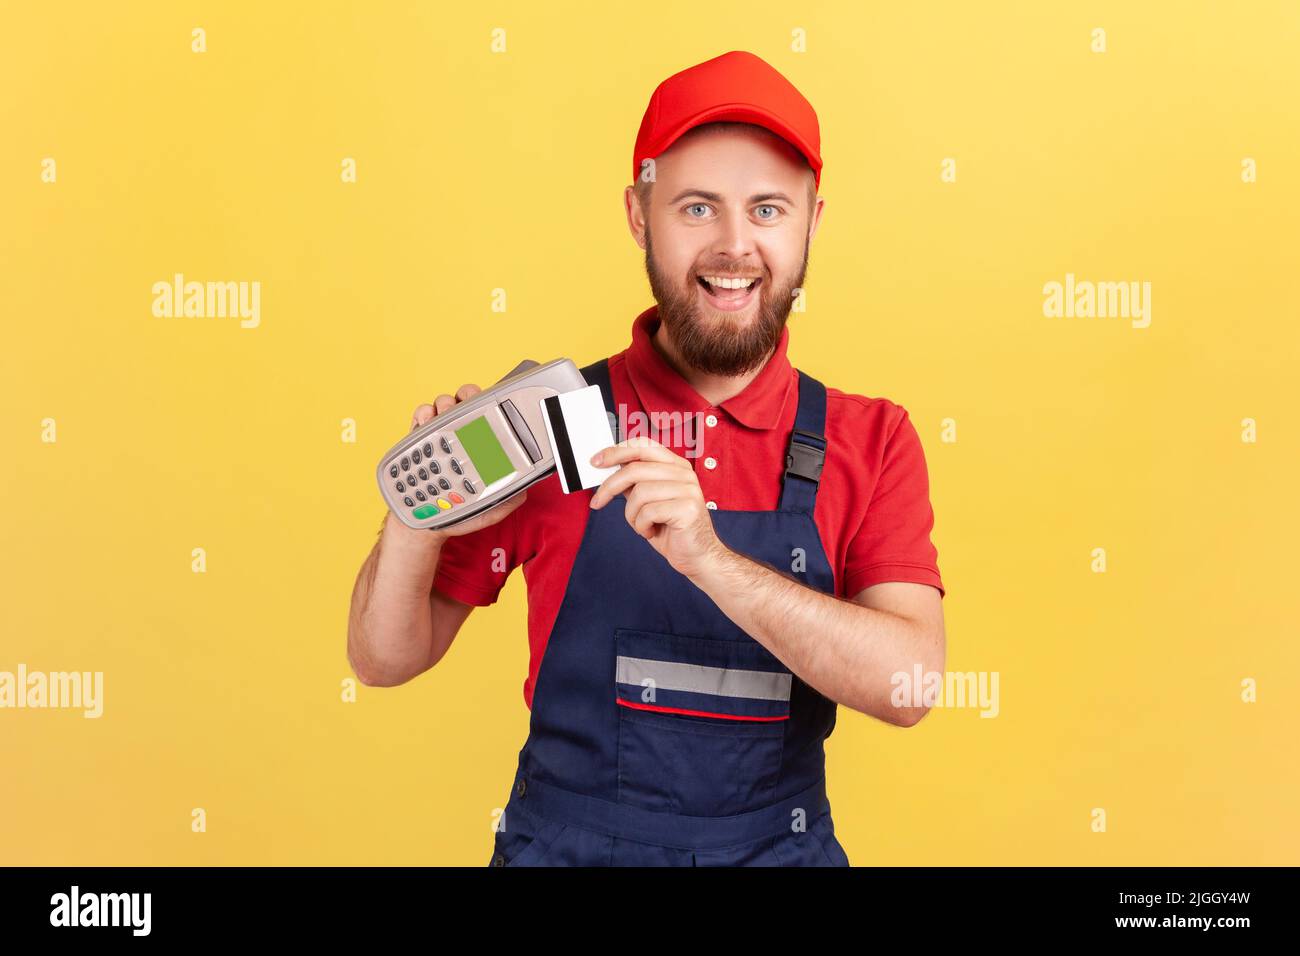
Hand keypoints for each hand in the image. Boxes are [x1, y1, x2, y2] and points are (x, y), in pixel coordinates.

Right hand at [401, 384, 526, 539]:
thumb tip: (524, 492)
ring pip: (444, 401)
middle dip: (468, 395)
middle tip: (466, 410)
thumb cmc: (459, 513)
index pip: (490, 415)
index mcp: (481, 444)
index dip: (492, 404)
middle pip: (467, 399)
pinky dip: (424, 412)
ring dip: (445, 405)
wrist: (423, 521)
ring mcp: (439, 432)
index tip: (492, 405)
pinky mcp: (419, 435)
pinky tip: (426, 424)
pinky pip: (422, 412)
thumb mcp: (488, 510)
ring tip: (444, 420)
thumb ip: (507, 501)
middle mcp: (462, 432)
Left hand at [588, 436, 727, 577]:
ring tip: (641, 525)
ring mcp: (688, 489)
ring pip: (639, 493)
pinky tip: (651, 532)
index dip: (616, 451)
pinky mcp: (688, 508)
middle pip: (635, 469)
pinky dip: (642, 526)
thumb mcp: (648, 502)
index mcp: (675, 466)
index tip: (596, 462)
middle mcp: (684, 473)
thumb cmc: (672, 530)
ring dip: (632, 515)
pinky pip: (648, 512)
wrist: (698, 556)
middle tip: (597, 502)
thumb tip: (608, 470)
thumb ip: (634, 484)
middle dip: (610, 487)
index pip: (643, 445)